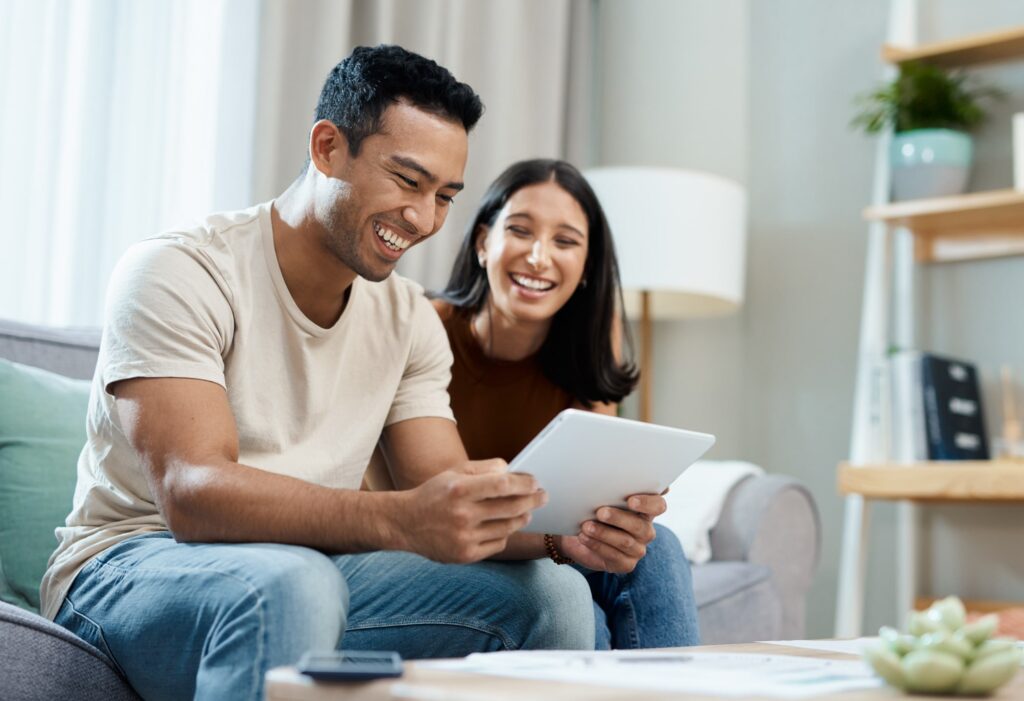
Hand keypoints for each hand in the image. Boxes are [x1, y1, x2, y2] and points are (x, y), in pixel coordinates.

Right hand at [396, 460, 546, 563]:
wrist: (405, 524)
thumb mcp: (454, 473)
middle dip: (532, 501)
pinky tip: (505, 526)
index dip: (524, 483)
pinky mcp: (465, 556)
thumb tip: (512, 471)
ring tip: (527, 510)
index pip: (502, 485)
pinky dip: (505, 534)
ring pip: (508, 528)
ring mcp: (464, 538)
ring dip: (522, 517)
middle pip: (511, 508)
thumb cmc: (435, 494)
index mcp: (459, 490)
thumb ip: (484, 468)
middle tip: (543, 496)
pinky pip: (498, 544)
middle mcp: (462, 515)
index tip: (535, 482)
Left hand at [556, 493, 666, 572]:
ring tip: (586, 526)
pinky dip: (597, 545)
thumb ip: (612, 487)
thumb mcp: (601, 496)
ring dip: (604, 533)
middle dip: (619, 518)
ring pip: (626, 541)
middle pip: (640, 525)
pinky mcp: (626, 563)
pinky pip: (614, 556)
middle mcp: (646, 529)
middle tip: (600, 512)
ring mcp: (638, 548)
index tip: (630, 500)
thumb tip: (608, 468)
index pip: (658, 505)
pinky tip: (584, 537)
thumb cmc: (593, 508)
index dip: (647, 503)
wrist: (577, 532)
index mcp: (646, 509)